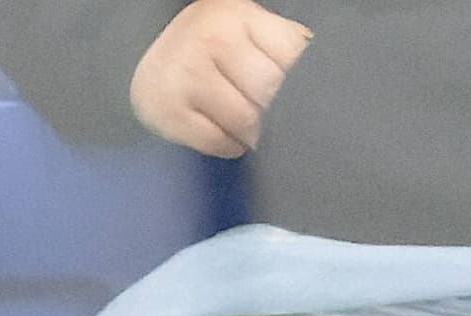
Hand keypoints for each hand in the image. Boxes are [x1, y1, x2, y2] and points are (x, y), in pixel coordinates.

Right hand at [130, 0, 310, 156]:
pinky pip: (220, 143)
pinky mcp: (171, 112)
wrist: (151, 65)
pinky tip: (224, 131)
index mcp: (240, 16)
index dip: (298, 82)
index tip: (292, 93)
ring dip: (253, 131)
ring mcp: (187, 75)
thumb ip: (282, 49)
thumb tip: (319, 84)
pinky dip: (229, 145)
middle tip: (266, 110)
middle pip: (270, 91)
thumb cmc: (212, 52)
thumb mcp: (249, 34)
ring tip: (245, 121)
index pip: (292, 56)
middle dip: (275, 109)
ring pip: (247, 121)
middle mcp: (211, 39)